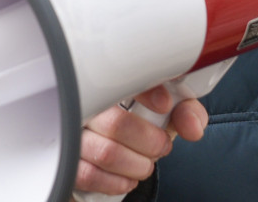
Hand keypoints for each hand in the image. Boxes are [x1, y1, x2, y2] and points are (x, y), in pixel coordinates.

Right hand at [74, 84, 207, 196]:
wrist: (111, 143)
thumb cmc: (137, 121)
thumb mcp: (167, 111)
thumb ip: (185, 112)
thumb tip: (191, 125)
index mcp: (107, 80)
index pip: (121, 76)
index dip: (148, 93)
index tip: (165, 105)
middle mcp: (82, 102)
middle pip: (116, 123)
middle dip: (150, 142)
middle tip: (161, 145)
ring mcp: (71, 131)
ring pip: (107, 152)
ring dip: (138, 164)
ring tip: (146, 162)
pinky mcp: (67, 158)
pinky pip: (90, 174)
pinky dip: (117, 181)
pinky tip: (128, 176)